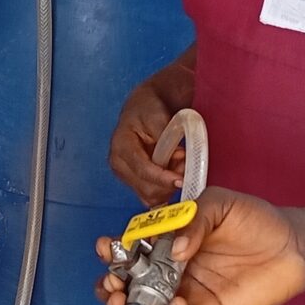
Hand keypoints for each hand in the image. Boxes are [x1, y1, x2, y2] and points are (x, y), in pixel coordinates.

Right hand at [96, 188, 304, 304]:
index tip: (108, 247)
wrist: (292, 246)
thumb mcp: (219, 204)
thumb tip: (175, 249)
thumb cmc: (254, 220)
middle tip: (111, 282)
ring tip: (123, 301)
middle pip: (128, 283)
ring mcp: (184, 295)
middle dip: (110, 284)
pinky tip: (175, 304)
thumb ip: (193, 219)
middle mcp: (169, 270)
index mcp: (167, 241)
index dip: (114, 249)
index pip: (131, 248)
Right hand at [108, 76, 185, 204]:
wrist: (143, 107)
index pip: (143, 170)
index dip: (163, 178)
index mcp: (121, 146)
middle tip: (185, 166)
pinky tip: (172, 173)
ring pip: (151, 196)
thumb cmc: (148, 109)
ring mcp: (125, 176)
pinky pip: (153, 196)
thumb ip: (166, 136)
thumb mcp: (157, 115)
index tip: (181, 180)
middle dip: (169, 183)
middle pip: (146, 189)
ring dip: (169, 187)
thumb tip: (178, 156)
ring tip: (179, 165)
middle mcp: (119, 165)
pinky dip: (166, 189)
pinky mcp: (134, 182)